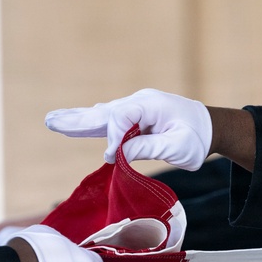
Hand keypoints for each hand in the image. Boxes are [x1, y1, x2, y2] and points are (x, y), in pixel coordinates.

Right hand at [44, 88, 211, 170]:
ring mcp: (136, 109)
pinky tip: (76, 124)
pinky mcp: (136, 119)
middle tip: (50, 121)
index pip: (121, 120)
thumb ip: (147, 147)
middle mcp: (139, 103)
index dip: (113, 139)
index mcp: (149, 105)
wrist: (211, 128)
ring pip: (102, 116)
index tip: (112, 158)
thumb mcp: (177, 146)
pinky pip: (110, 122)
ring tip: (53, 122)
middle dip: (76, 119)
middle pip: (102, 112)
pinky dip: (91, 124)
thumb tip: (117, 153)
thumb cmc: (198, 138)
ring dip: (78, 121)